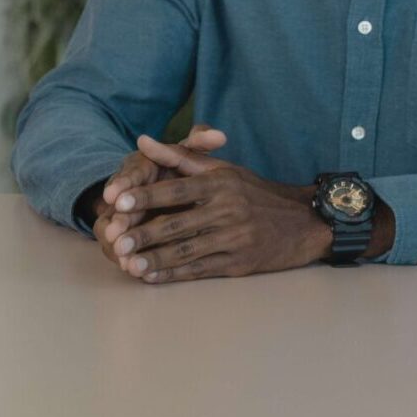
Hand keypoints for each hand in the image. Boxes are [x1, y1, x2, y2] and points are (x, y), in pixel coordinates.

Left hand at [106, 133, 331, 282]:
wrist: (302, 223)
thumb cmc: (254, 192)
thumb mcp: (222, 168)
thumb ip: (180, 156)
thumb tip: (143, 141)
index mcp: (220, 184)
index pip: (176, 189)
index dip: (145, 196)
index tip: (118, 202)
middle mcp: (227, 210)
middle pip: (177, 224)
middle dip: (143, 233)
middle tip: (114, 240)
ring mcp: (234, 239)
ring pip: (186, 250)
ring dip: (154, 259)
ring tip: (127, 263)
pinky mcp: (239, 264)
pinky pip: (200, 269)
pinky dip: (174, 274)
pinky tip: (151, 275)